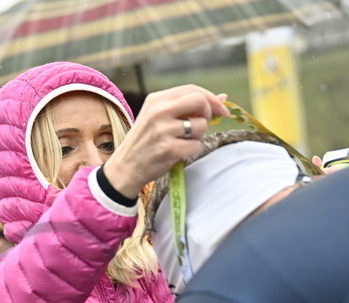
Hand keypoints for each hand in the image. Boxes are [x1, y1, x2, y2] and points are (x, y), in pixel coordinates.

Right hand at [103, 84, 229, 198]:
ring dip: (198, 136)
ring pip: (200, 126)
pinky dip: (192, 151)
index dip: (211, 98)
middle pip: (199, 101)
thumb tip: (223, 97)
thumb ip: (187, 106)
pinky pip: (196, 146)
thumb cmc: (146, 141)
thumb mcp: (159, 117)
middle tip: (200, 125)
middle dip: (208, 113)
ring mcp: (162, 131)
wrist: (125, 167)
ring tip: (182, 141)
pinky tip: (178, 153)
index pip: (192, 89)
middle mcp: (158, 112)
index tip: (222, 110)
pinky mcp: (167, 149)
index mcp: (156, 100)